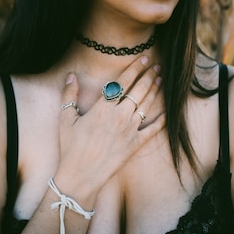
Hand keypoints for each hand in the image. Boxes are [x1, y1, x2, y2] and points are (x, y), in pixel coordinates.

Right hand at [55, 56, 165, 194]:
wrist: (81, 175)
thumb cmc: (71, 147)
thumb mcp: (65, 119)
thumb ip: (69, 95)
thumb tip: (71, 76)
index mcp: (103, 108)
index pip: (122, 82)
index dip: (134, 68)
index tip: (143, 59)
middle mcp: (119, 116)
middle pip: (139, 91)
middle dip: (149, 76)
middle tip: (156, 66)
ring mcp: (130, 130)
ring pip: (147, 105)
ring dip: (155, 91)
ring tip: (161, 80)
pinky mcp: (135, 144)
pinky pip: (153, 129)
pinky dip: (162, 119)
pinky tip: (167, 111)